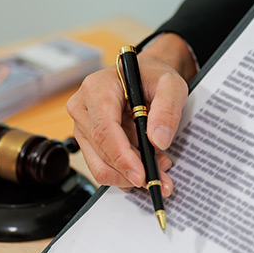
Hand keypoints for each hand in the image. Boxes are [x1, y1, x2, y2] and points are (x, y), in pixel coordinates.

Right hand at [66, 33, 195, 190]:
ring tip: (158, 166)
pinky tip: (145, 163)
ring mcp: (82, 125)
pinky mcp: (88, 140)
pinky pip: (103, 166)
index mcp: (97, 88)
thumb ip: (167, 110)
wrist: (145, 76)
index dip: (122, 157)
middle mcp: (83, 107)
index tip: (142, 175)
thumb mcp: (171, 85)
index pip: (103, 130)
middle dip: (132, 171)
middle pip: (102, 152)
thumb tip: (158, 141)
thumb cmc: (153, 77)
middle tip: (161, 176)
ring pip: (100, 165)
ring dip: (130, 175)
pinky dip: (125, 172)